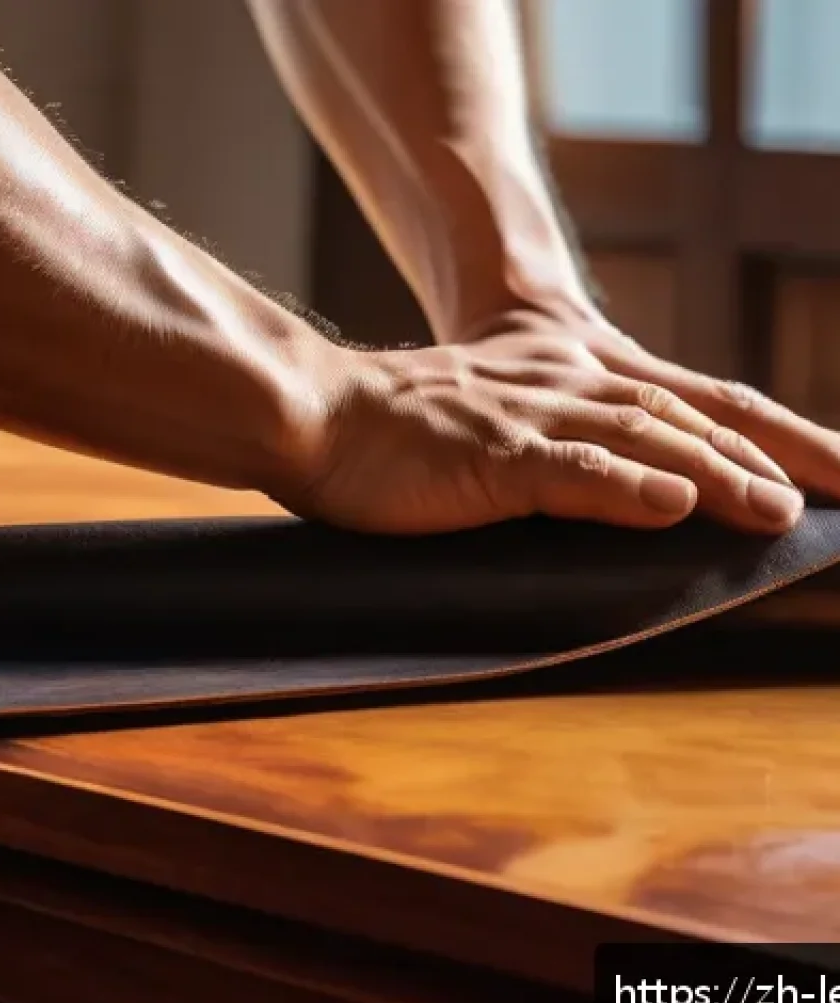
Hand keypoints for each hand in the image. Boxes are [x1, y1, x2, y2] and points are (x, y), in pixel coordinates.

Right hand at [282, 314, 838, 535]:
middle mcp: (560, 385)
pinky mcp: (492, 451)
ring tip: (775, 511)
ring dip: (715, 474)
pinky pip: (571, 467)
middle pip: (681, 415)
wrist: (322, 412)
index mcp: (561, 382)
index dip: (751, 433)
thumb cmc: (394, 435)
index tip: (811, 471)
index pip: (677, 403)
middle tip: (828, 493)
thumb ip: (546, 450)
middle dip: (760, 455)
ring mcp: (528, 416)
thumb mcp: (486, 426)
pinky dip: (628, 485)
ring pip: (642, 437)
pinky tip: (675, 506)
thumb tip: (603, 494)